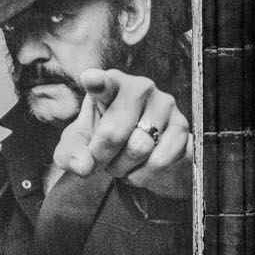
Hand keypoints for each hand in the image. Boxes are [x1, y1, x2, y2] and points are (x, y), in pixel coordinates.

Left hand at [53, 69, 193, 199]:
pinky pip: (160, 160)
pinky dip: (144, 174)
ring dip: (123, 167)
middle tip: (100, 163)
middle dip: (102, 157)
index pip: (103, 82)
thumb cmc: (105, 139)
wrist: (141, 152)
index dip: (96, 82)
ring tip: (120, 164)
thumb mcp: (80, 145)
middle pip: (115, 133)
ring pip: (139, 148)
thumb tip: (83, 166)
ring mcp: (165, 105)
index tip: (91, 81)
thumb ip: (72, 153)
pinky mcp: (182, 127)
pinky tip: (139, 169)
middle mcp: (141, 87)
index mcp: (111, 83)